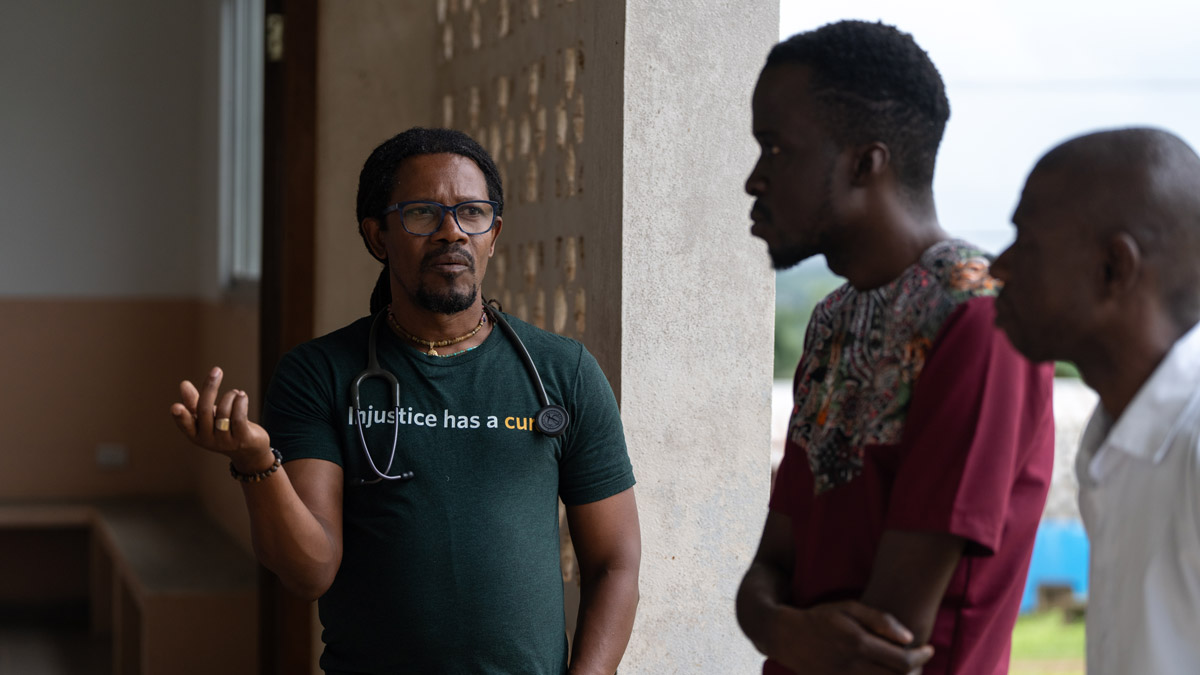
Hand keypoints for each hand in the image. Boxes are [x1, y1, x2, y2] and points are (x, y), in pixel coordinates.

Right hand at [170, 366, 272, 470]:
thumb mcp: (209, 416)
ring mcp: (225, 441)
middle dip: (210, 387)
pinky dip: (240, 401)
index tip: (175, 407)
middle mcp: (208, 439)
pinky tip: (242, 396)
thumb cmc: (225, 429)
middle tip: (216, 370)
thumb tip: (183, 384)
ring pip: (224, 411)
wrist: (249, 450)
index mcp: (195, 434)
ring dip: (231, 395)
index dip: (180, 416)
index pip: (185, 424)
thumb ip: (195, 402)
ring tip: (236, 393)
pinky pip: (239, 416)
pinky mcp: (242, 439)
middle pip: (205, 410)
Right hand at [765, 600, 932, 674]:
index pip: (903, 661)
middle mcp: (853, 667)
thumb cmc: (821, 618)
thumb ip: (880, 620)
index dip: (922, 657)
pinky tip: (884, 673)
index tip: (928, 649)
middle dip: (916, 672)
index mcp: (859, 644)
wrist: (787, 637)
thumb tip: (910, 638)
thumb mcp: (848, 607)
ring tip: (905, 669)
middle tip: (919, 660)